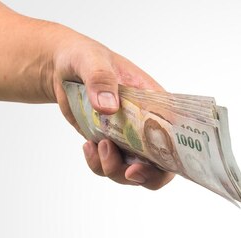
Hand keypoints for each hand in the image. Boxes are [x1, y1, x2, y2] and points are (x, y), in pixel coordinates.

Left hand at [50, 33, 173, 189]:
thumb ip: (101, 79)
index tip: (155, 162)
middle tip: (129, 171)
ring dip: (115, 169)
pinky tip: (87, 146)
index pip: (178, 137)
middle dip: (147, 175)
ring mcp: (129, 140)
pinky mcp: (110, 146)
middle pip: (161, 166)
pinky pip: (109, 168)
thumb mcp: (92, 60)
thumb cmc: (85, 58)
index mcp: (157, 106)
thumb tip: (108, 107)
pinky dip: (97, 165)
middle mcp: (148, 127)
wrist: (62, 68)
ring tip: (97, 146)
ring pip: (133, 172)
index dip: (174, 157)